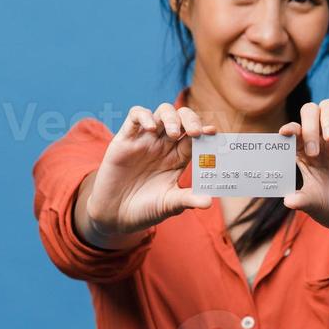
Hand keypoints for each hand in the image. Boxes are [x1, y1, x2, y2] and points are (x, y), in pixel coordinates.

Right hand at [86, 104, 215, 235]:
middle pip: (182, 119)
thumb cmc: (145, 210)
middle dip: (191, 119)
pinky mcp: (125, 139)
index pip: (195, 138)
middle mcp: (164, 146)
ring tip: (173, 133)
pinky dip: (144, 116)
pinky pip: (135, 116)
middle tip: (195, 132)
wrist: (115, 216)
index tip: (213, 133)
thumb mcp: (169, 205)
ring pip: (161, 112)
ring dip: (171, 117)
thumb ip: (188, 199)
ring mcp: (145, 140)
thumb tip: (210, 201)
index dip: (205, 132)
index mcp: (178, 158)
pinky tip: (150, 128)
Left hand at [279, 99, 328, 235]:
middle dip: (309, 124)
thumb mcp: (314, 205)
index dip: (289, 128)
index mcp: (304, 151)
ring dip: (327, 117)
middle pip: (310, 111)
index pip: (294, 131)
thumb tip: (288, 201)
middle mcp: (321, 140)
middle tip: (314, 150)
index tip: (286, 134)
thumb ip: (302, 201)